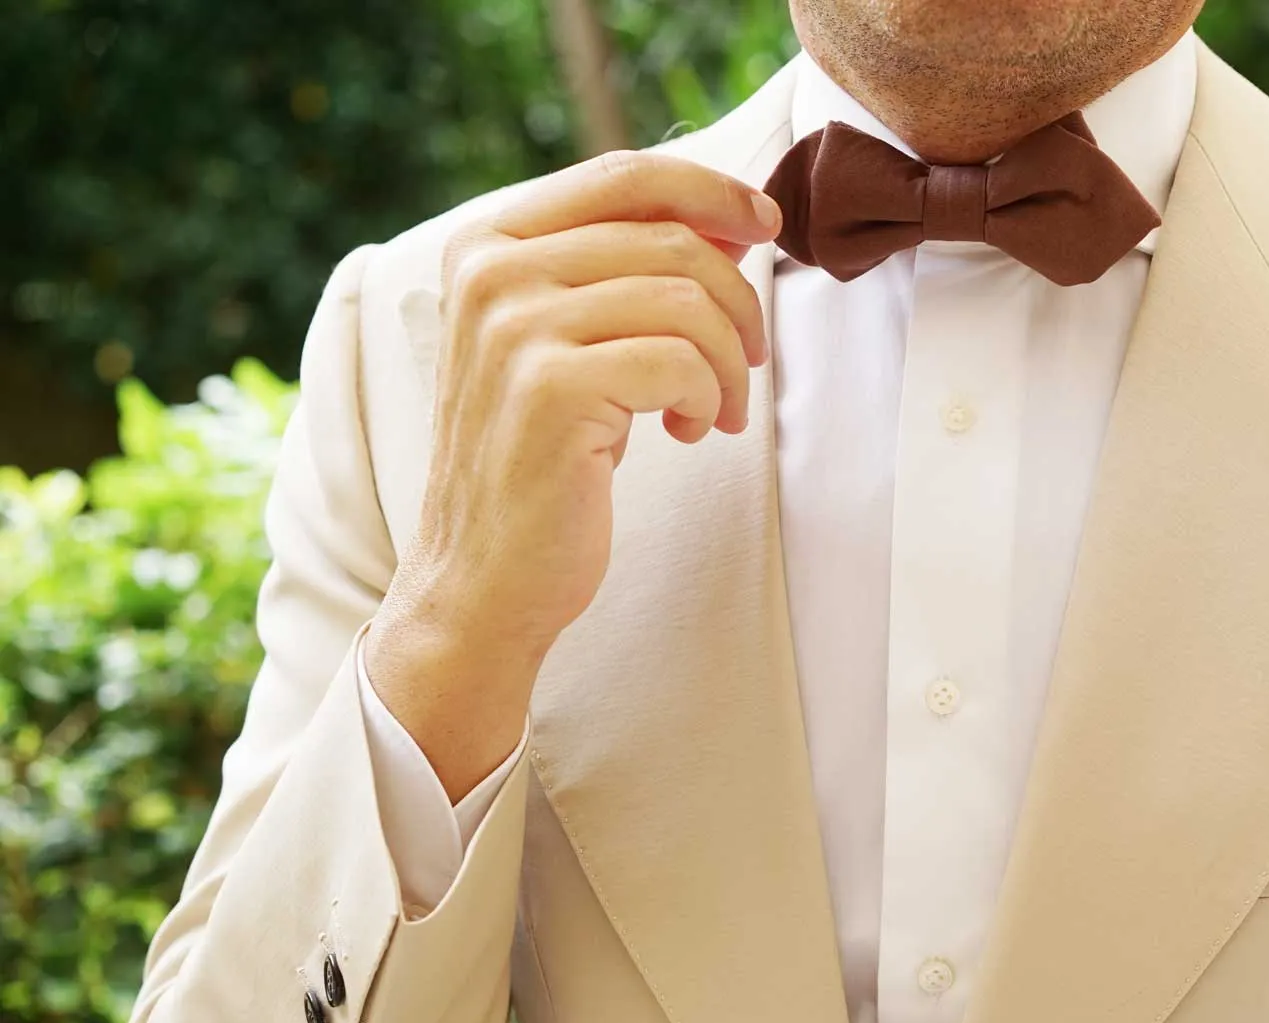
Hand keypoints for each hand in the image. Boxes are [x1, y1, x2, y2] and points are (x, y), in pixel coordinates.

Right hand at [366, 150, 781, 797]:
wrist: (482, 579)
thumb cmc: (539, 464)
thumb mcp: (571, 346)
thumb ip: (626, 276)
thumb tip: (733, 223)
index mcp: (488, 245)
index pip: (624, 176)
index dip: (712, 191)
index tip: (765, 225)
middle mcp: (491, 272)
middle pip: (671, 240)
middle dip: (736, 303)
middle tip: (743, 365)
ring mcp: (514, 327)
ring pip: (687, 299)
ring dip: (725, 362)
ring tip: (714, 410)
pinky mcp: (551, 388)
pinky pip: (680, 360)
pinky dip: (708, 398)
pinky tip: (688, 432)